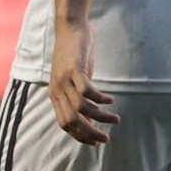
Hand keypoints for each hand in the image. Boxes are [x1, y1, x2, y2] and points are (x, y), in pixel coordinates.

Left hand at [49, 20, 118, 144]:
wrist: (69, 28)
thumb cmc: (74, 55)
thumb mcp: (74, 80)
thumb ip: (79, 98)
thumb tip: (90, 118)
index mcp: (55, 95)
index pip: (65, 124)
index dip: (80, 136)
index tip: (96, 142)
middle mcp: (57, 90)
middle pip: (72, 121)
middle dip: (90, 133)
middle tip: (106, 138)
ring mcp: (64, 80)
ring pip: (81, 108)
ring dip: (100, 117)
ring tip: (115, 119)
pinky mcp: (74, 69)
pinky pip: (87, 91)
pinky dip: (100, 99)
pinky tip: (110, 100)